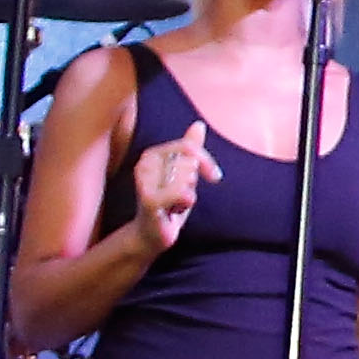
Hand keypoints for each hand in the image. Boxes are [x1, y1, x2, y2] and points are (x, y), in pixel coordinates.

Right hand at [130, 123, 218, 247]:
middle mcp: (144, 164)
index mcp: (151, 155)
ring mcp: (144, 183)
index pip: (188, 147)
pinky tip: (175, 210)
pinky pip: (183, 192)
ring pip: (188, 177)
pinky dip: (187, 202)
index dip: (206, 161)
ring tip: (175, 203)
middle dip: (194, 181)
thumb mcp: (183, 174)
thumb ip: (190, 149)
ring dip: (189, 193)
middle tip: (180, 195)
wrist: (151, 233)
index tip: (215, 177)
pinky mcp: (149, 201)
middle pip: (190, 162)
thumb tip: (199, 124)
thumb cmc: (168, 202)